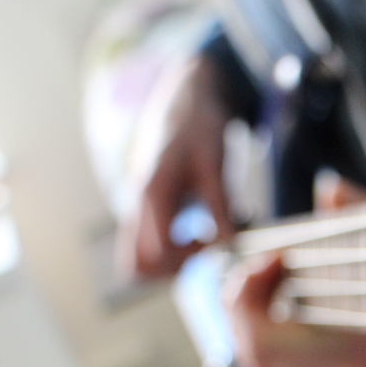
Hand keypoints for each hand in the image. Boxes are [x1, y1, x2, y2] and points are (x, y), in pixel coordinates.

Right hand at [118, 55, 234, 278]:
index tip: (214, 239)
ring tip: (205, 238)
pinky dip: (172, 248)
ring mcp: (138, 208)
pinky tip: (202, 228)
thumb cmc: (200, 124)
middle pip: (137, 268)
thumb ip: (220, 205)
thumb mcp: (215, 162)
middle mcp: (136, 205)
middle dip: (173, 270)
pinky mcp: (147, 208)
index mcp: (150, 194)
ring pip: (139, 260)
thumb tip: (229, 245)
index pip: (154, 254)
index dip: (186, 258)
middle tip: (206, 247)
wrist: (184, 96)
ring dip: (172, 262)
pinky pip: (148, 244)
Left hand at [224, 174, 365, 366]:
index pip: (265, 340)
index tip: (267, 258)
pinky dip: (276, 353)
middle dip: (244, 309)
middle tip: (254, 271)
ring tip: (263, 291)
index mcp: (360, 355)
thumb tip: (328, 192)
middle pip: (257, 358)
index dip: (247, 297)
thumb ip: (364, 216)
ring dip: (256, 330)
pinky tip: (285, 322)